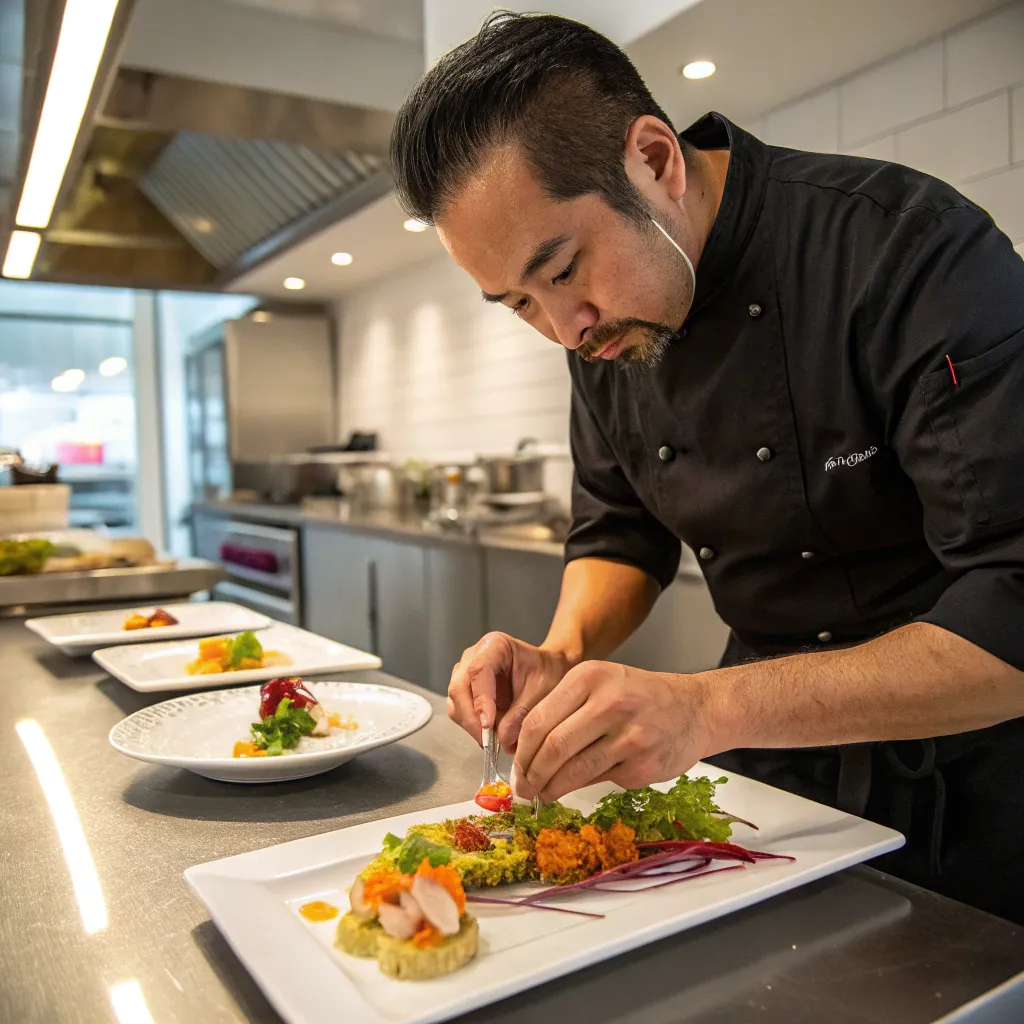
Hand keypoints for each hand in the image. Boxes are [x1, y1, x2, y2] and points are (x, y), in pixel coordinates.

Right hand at [447, 633, 571, 748]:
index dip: (480, 699)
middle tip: (490, 742)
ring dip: (472, 726)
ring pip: (456, 704)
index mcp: (494, 646)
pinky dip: (473, 727)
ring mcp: (465, 674)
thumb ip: (522, 714)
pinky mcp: (465, 692)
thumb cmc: (546, 673)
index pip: (478, 671)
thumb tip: (503, 740)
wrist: (547, 672)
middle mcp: (473, 657)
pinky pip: (461, 713)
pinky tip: (491, 735)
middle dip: (472, 719)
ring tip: (495, 741)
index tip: (488, 724)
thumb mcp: (542, 690)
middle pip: (459, 689)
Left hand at [511, 662, 715, 800]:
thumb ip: (563, 708)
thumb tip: (523, 752)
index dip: (521, 751)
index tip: (515, 766)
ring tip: (544, 793)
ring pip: (573, 771)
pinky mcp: (642, 764)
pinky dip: (584, 786)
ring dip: (551, 789)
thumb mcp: (600, 683)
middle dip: (531, 775)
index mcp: (590, 677)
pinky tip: (582, 783)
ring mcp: (629, 735)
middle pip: (552, 748)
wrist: (694, 708)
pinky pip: (600, 780)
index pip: (538, 720)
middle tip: (524, 788)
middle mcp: (609, 702)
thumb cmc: (638, 696)